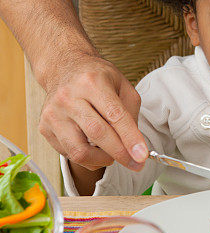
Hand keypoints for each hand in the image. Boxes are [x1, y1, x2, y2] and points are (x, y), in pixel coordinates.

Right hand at [39, 51, 147, 171]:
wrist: (65, 69)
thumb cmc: (96, 78)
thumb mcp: (122, 84)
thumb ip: (131, 112)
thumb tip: (134, 146)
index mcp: (92, 82)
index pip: (114, 115)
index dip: (130, 138)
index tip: (141, 156)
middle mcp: (68, 97)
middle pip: (97, 134)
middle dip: (120, 153)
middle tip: (134, 162)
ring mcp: (53, 113)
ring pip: (79, 151)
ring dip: (101, 160)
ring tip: (111, 154)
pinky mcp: (44, 127)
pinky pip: (69, 153)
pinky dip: (86, 157)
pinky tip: (93, 146)